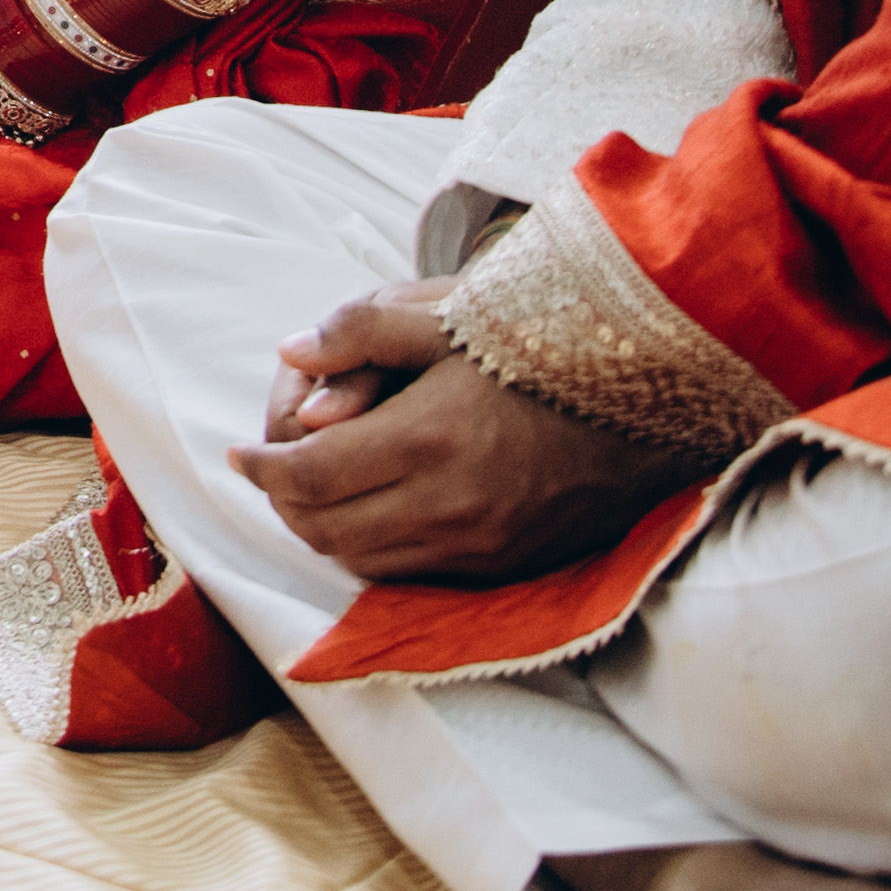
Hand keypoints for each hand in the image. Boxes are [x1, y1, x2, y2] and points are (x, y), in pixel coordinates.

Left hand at [231, 293, 704, 583]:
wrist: (652, 389)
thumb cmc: (543, 340)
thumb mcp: (448, 315)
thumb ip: (359, 330)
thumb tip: (289, 352)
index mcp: (430, 440)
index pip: (310, 477)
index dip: (262, 467)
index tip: (239, 451)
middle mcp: (454, 506)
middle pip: (327, 531)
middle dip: (284, 505)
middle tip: (267, 472)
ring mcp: (485, 544)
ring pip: (366, 563)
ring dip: (324, 534)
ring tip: (308, 494)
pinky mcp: (512, 564)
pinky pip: (416, 576)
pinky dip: (376, 554)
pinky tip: (369, 516)